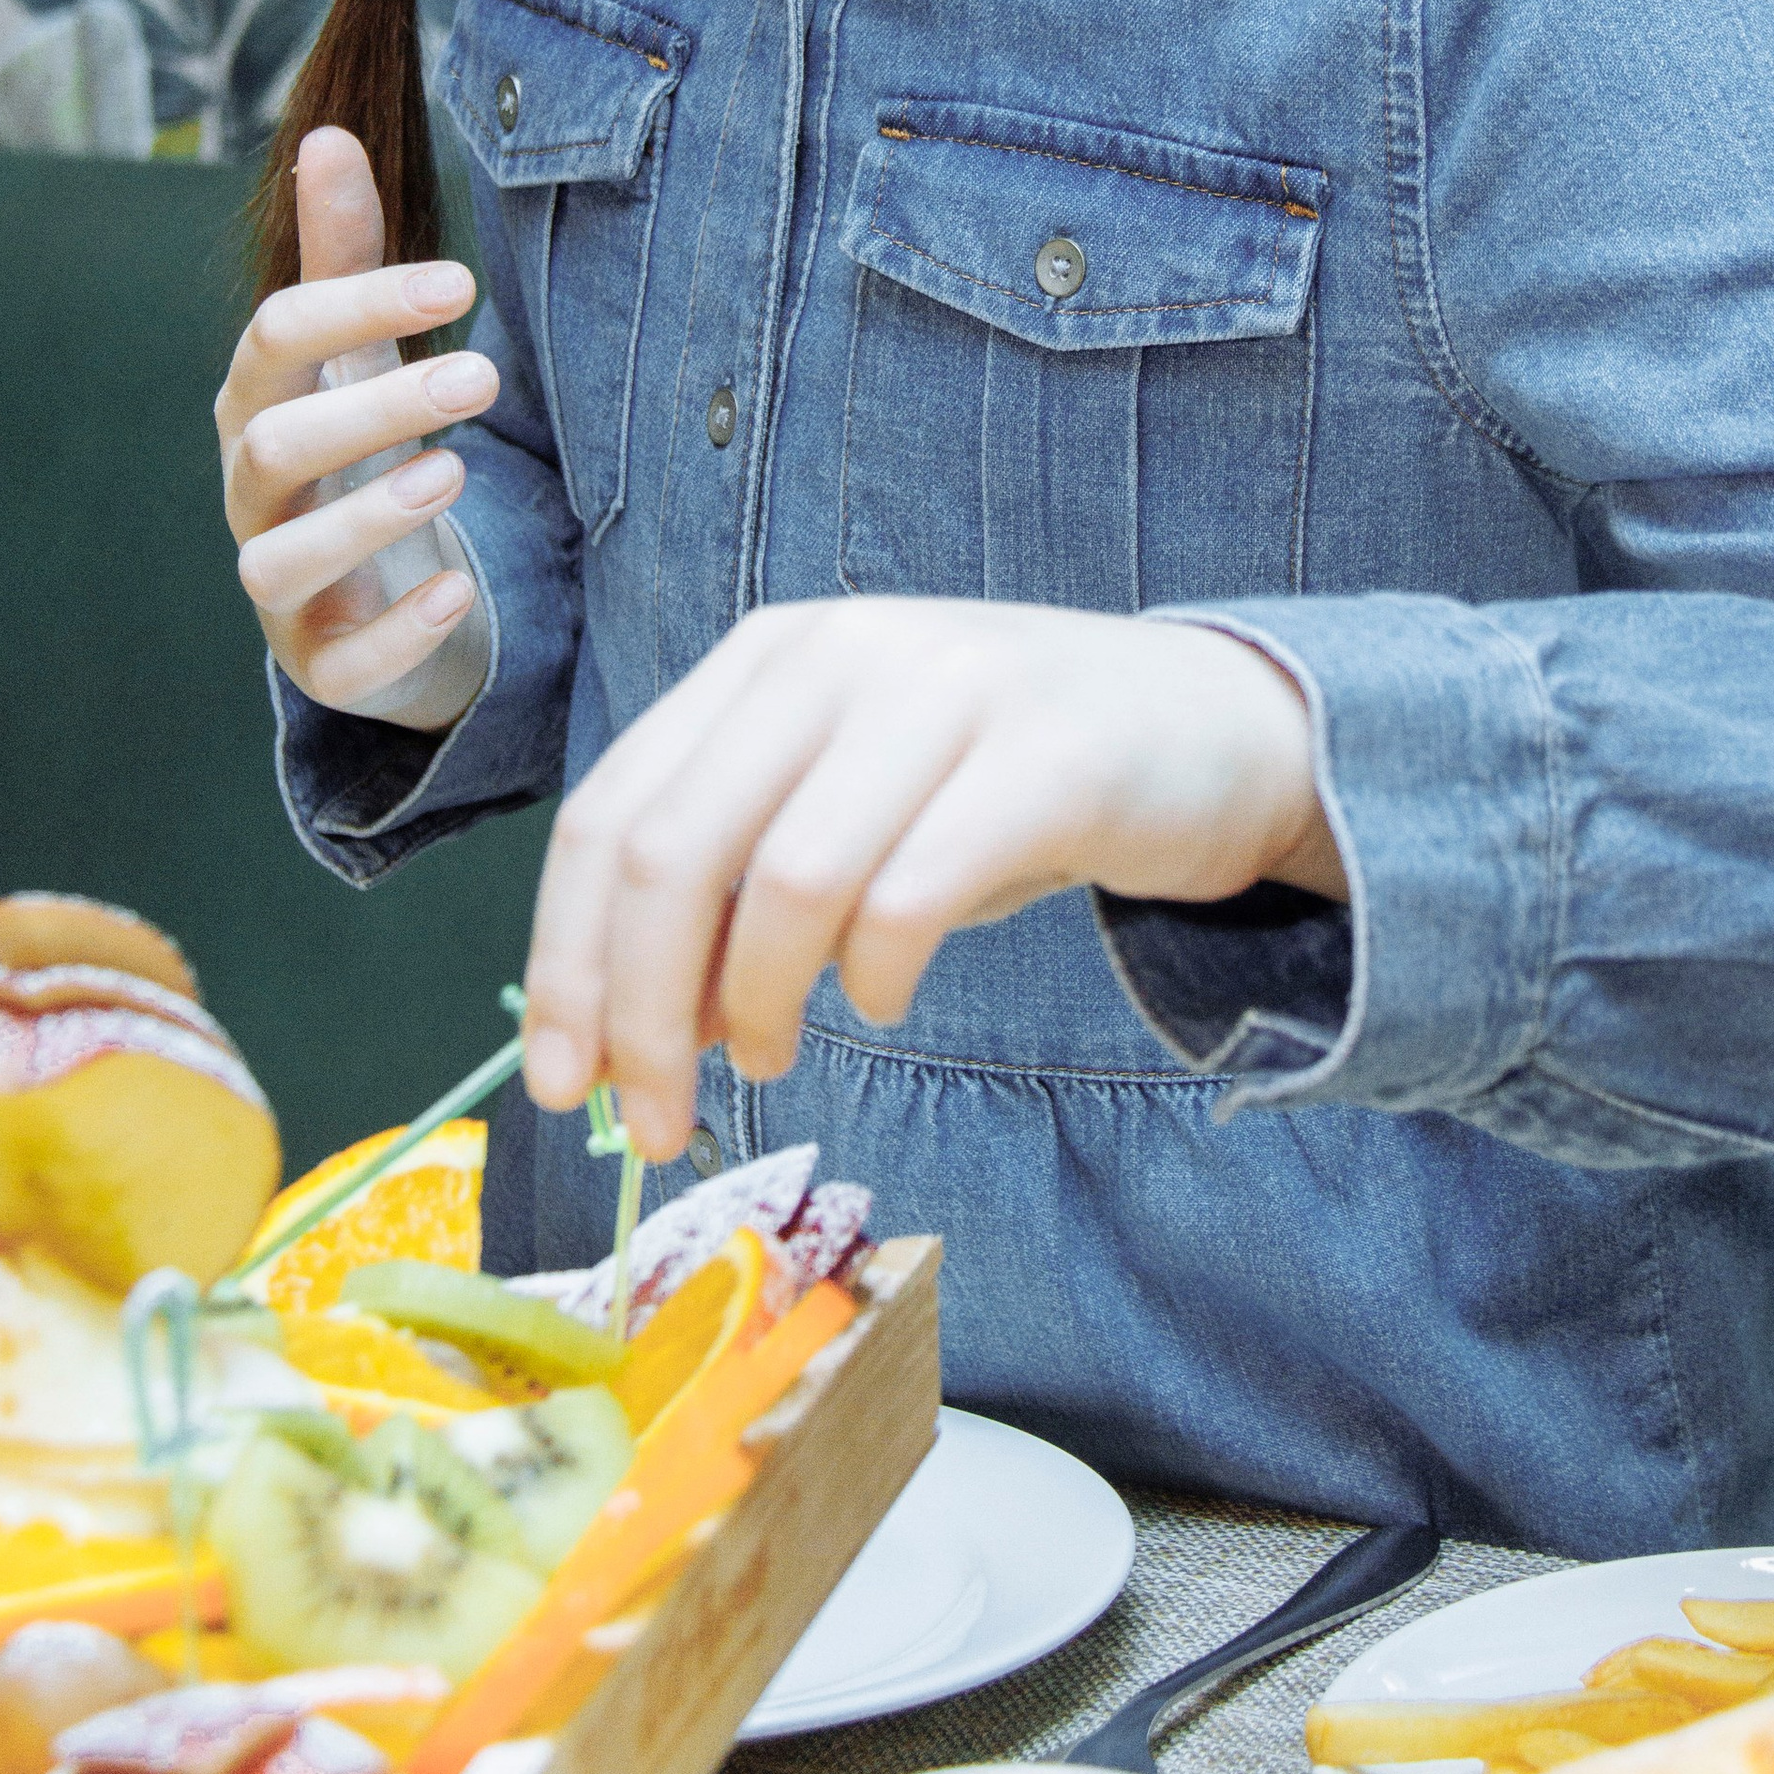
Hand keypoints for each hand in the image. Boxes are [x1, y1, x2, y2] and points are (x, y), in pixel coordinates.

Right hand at [215, 126, 498, 728]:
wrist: (381, 588)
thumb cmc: (362, 447)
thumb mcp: (358, 351)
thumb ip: (342, 253)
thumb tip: (326, 135)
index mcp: (257, 404)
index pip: (277, 340)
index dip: (359, 303)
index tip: (462, 278)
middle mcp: (252, 495)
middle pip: (275, 445)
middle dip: (372, 407)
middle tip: (481, 376)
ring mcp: (279, 586)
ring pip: (281, 560)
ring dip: (366, 517)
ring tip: (451, 471)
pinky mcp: (321, 663)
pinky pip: (339, 663)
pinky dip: (394, 631)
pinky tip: (457, 591)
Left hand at [521, 598, 1343, 1154]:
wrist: (1211, 725)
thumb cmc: (1001, 785)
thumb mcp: (849, 808)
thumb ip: (740, 888)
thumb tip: (638, 1028)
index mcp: (764, 658)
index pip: (611, 813)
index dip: (566, 960)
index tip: (562, 1082)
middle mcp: (838, 653)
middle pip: (675, 851)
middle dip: (641, 1011)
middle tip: (653, 1120)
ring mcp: (943, 690)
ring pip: (788, 878)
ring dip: (758, 1004)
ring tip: (772, 1059)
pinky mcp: (1045, 755)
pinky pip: (913, 892)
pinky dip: (875, 975)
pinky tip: (881, 1000)